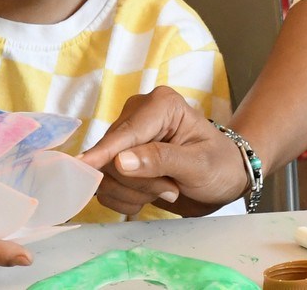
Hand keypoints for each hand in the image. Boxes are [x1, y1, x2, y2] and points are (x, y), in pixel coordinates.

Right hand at [79, 87, 247, 216]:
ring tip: (168, 190)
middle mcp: (137, 116)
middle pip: (112, 157)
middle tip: (171, 189)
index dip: (104, 153)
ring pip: (105, 176)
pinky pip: (105, 188)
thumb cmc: (219, 165)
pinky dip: (127, 201)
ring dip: (136, 193)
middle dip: (140, 183)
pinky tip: (151, 196)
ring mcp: (125, 139)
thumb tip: (121, 162)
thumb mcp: (198, 164)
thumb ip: (161, 160)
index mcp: (161, 105)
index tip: (83, 166)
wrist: (222, 180)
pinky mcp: (118, 162)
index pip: (126, 133)